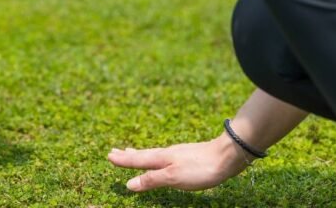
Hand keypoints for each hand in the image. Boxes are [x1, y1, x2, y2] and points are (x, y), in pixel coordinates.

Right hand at [107, 133, 249, 191]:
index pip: (137, 160)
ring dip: (139, 155)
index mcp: (161, 159)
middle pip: (143, 155)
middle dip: (128, 155)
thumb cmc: (200, 168)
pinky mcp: (187, 157)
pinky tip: (159, 159)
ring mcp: (177, 155)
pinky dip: (154, 157)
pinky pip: (162, 156)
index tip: (109, 156)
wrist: (226, 157)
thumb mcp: (173, 177)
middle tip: (114, 152)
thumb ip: (152, 180)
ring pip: (153, 154)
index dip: (123, 160)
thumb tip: (130, 184)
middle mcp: (166, 154)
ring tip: (130, 152)